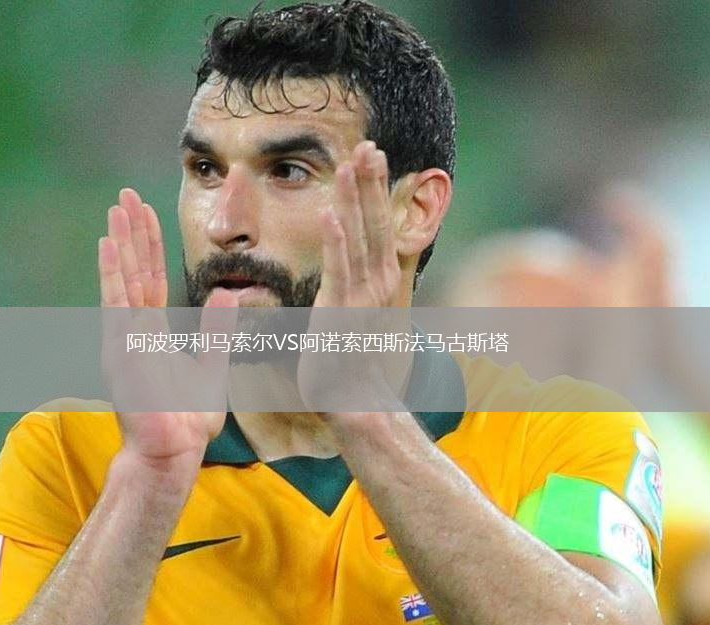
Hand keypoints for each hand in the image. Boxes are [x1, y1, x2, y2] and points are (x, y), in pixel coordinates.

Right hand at [99, 188, 236, 470]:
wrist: (172, 454)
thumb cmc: (186, 421)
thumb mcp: (211, 367)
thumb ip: (216, 331)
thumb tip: (227, 295)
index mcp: (152, 332)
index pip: (151, 278)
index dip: (149, 245)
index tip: (145, 213)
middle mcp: (133, 330)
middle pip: (133, 270)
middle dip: (131, 232)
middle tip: (124, 194)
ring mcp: (124, 339)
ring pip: (123, 279)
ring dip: (121, 242)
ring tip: (117, 208)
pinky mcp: (121, 350)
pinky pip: (117, 304)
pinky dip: (112, 273)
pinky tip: (109, 245)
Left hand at [298, 141, 410, 414]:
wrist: (347, 395)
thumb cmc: (344, 351)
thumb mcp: (351, 304)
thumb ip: (350, 275)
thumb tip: (342, 248)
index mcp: (380, 276)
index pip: (378, 222)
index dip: (375, 187)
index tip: (371, 153)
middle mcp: (378, 281)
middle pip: (375, 221)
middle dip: (371, 182)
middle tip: (369, 144)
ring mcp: (362, 295)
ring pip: (359, 237)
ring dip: (354, 200)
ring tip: (349, 165)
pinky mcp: (341, 310)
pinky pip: (338, 268)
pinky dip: (335, 240)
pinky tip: (330, 214)